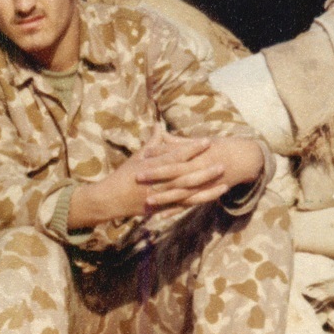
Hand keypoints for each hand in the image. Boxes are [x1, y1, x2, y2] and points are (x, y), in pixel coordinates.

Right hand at [69, 129, 259, 227]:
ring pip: (187, 193)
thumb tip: (159, 125)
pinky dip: (197, 201)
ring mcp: (159, 197)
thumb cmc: (122, 176)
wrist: (109, 200)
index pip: (175, 156)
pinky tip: (211, 198)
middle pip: (184, 175)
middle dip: (204, 169)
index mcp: (150, 166)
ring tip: (224, 182)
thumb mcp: (136, 157)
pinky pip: (183, 205)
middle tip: (222, 163)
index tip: (206, 142)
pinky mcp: (161, 208)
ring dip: (206, 188)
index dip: (191, 149)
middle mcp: (156, 182)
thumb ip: (152, 143)